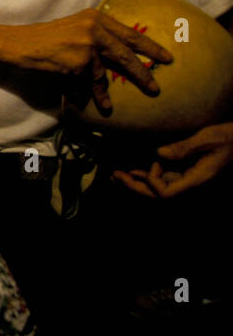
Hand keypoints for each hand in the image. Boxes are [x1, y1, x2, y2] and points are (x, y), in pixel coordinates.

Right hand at [2, 9, 172, 113]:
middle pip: (126, 53)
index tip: (165, 57)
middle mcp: (94, 28)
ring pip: (103, 74)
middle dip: (142, 72)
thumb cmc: (42, 39)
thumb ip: (95, 38)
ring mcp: (87, 45)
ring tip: (108, 106)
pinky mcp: (78, 62)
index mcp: (95, 17)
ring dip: (103, 92)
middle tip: (155, 87)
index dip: (148, 46)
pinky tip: (82, 102)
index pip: (128, 33)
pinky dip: (84, 93)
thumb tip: (116, 57)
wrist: (17, 43)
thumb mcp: (73, 31)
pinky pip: (85, 82)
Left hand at [113, 122, 232, 197]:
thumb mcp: (207, 138)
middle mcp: (191, 185)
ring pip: (158, 191)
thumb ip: (184, 147)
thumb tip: (160, 154)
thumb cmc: (228, 138)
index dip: (153, 184)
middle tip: (115, 176)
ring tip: (116, 177)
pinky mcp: (185, 175)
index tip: (148, 169)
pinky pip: (163, 183)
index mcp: (198, 180)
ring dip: (136, 185)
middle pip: (158, 197)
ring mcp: (188, 181)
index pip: (168, 195)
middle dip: (135, 188)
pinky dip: (147, 179)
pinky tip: (132, 173)